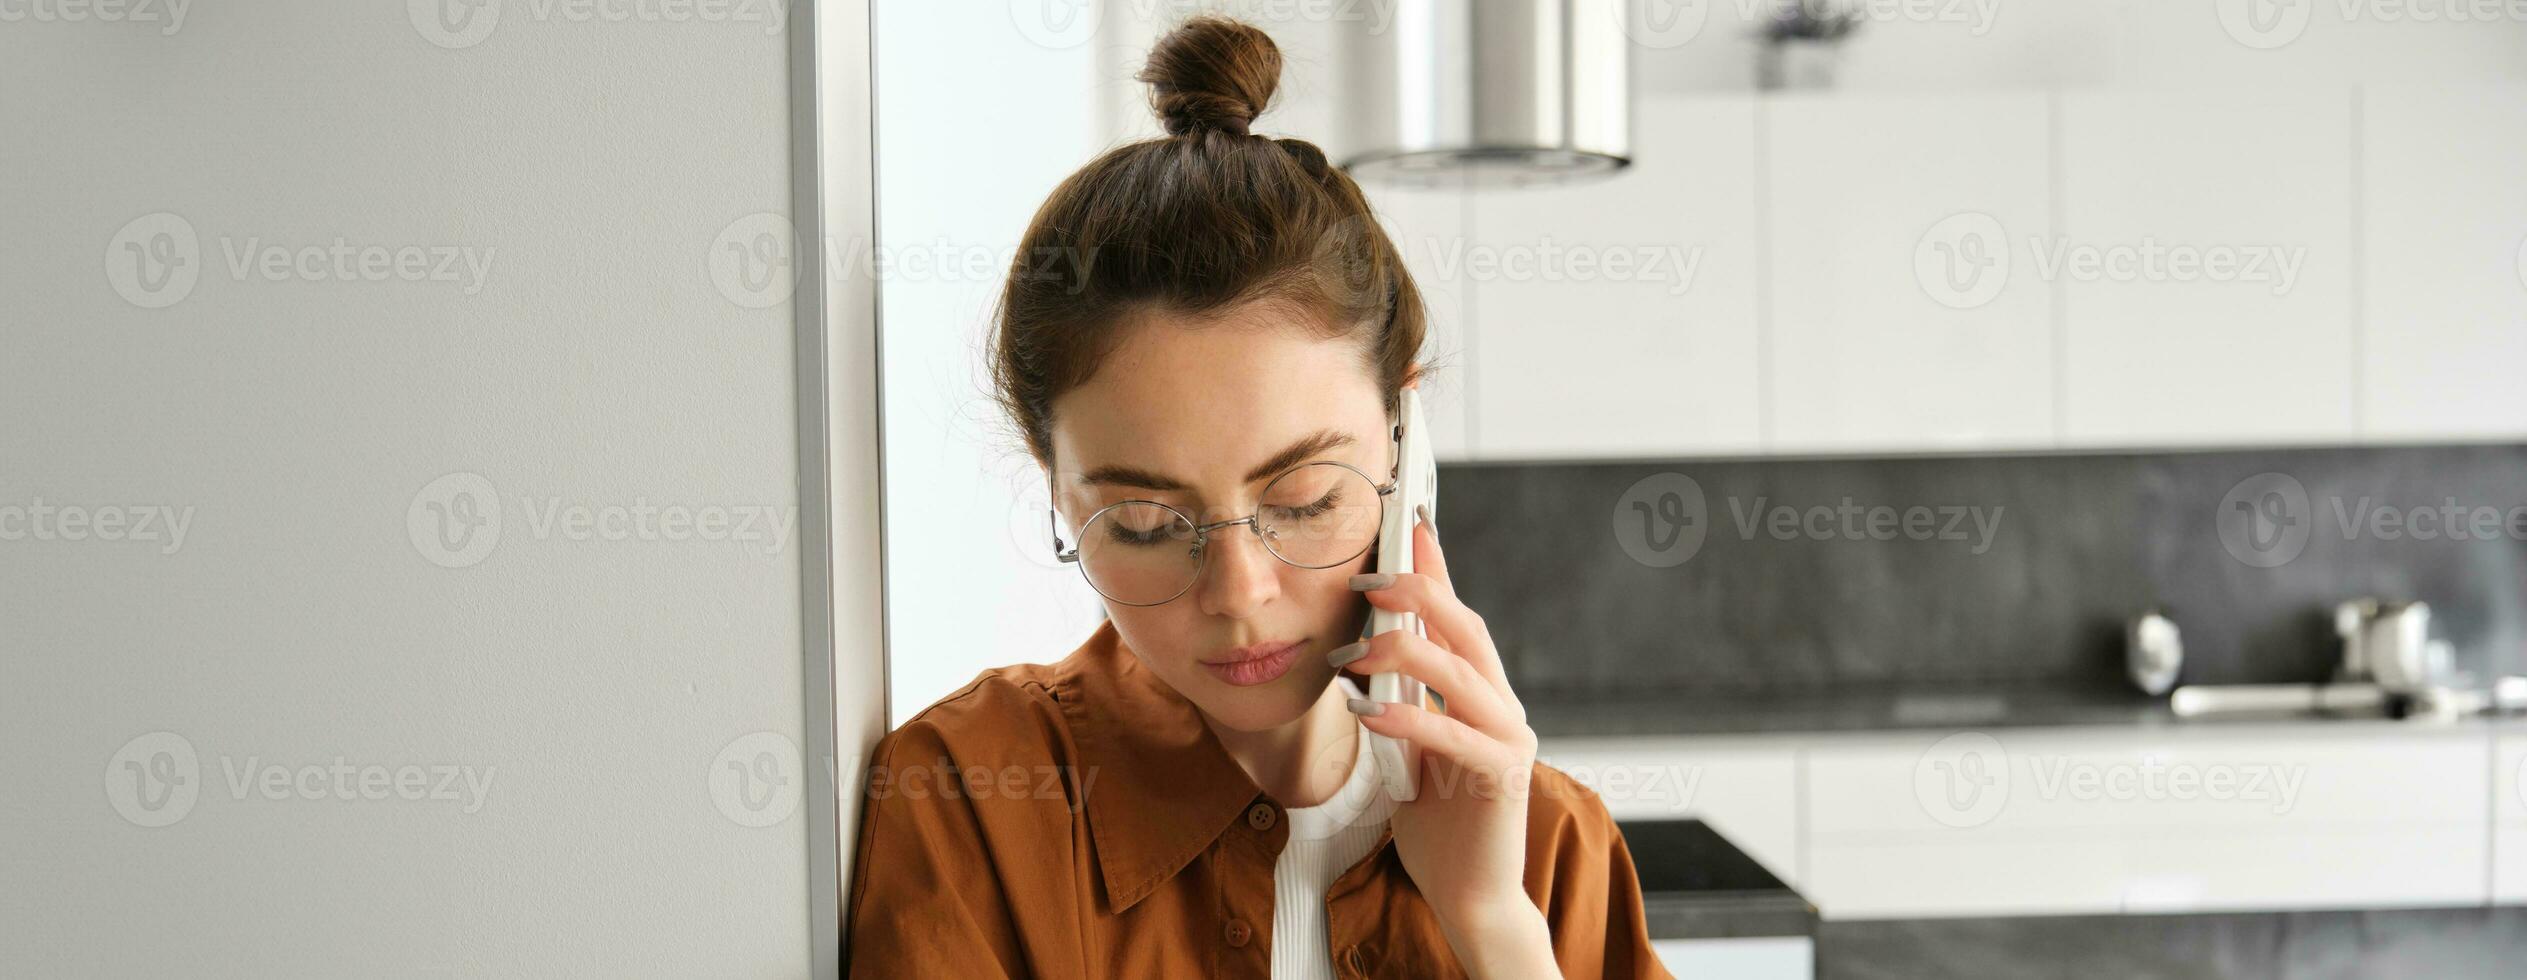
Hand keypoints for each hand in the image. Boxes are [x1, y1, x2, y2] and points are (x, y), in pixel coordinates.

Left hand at [1342, 513, 1555, 976]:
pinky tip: (1367, 710)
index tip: (1408, 523)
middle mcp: (1503, 707)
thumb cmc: (1438, 824)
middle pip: (1467, 628)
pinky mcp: (1500, 776)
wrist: (1468, 895)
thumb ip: (1404, 702)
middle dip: (1417, 592)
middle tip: (1367, 581)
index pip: (1458, 618)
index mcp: (1482, 696)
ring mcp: (1508, 739)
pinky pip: (1451, 734)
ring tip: (1352, 654)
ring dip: (1402, 651)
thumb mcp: (1411, 749)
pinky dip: (1406, 716)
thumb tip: (1368, 651)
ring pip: (1461, 670)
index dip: (1436, 569)